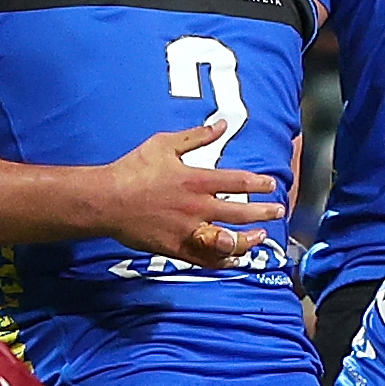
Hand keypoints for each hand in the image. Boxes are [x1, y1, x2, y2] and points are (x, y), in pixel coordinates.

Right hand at [97, 119, 282, 265]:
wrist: (106, 200)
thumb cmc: (132, 170)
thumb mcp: (164, 144)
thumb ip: (196, 136)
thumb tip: (221, 125)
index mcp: (197, 180)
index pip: (238, 182)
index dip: (259, 184)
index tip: (272, 185)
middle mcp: (198, 207)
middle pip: (241, 213)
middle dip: (264, 212)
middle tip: (278, 211)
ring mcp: (189, 230)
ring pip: (229, 240)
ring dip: (249, 239)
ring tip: (261, 236)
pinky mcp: (177, 248)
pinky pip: (207, 259)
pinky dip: (223, 260)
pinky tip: (235, 259)